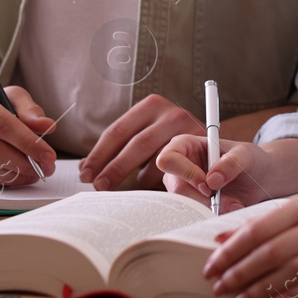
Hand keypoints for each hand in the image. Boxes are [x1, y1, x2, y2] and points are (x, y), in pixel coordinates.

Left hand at [81, 94, 202, 190]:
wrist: (212, 145)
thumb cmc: (169, 142)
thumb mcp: (145, 136)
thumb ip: (120, 148)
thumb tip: (85, 167)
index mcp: (151, 105)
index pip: (118, 131)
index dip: (100, 154)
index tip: (86, 173)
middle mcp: (171, 113)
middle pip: (136, 144)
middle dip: (115, 168)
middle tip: (98, 186)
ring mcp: (188, 128)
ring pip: (158, 159)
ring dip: (139, 179)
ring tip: (126, 192)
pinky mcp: (202, 147)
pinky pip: (175, 169)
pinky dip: (160, 181)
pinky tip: (150, 189)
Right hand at [156, 135, 281, 211]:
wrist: (261, 179)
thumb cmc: (252, 159)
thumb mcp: (247, 155)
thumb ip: (232, 162)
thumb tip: (211, 181)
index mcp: (186, 145)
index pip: (168, 159)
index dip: (185, 173)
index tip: (207, 184)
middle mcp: (180, 168)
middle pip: (175, 189)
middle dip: (202, 200)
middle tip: (229, 201)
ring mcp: (185, 188)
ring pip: (185, 207)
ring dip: (211, 211)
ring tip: (235, 205)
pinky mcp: (193, 205)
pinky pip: (195, 217)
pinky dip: (214, 217)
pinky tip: (232, 210)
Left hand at [202, 193, 297, 297]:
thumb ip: (268, 222)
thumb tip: (224, 238)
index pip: (262, 226)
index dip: (233, 248)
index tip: (213, 263)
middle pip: (275, 250)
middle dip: (241, 271)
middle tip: (220, 284)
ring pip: (295, 270)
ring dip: (262, 288)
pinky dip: (296, 296)